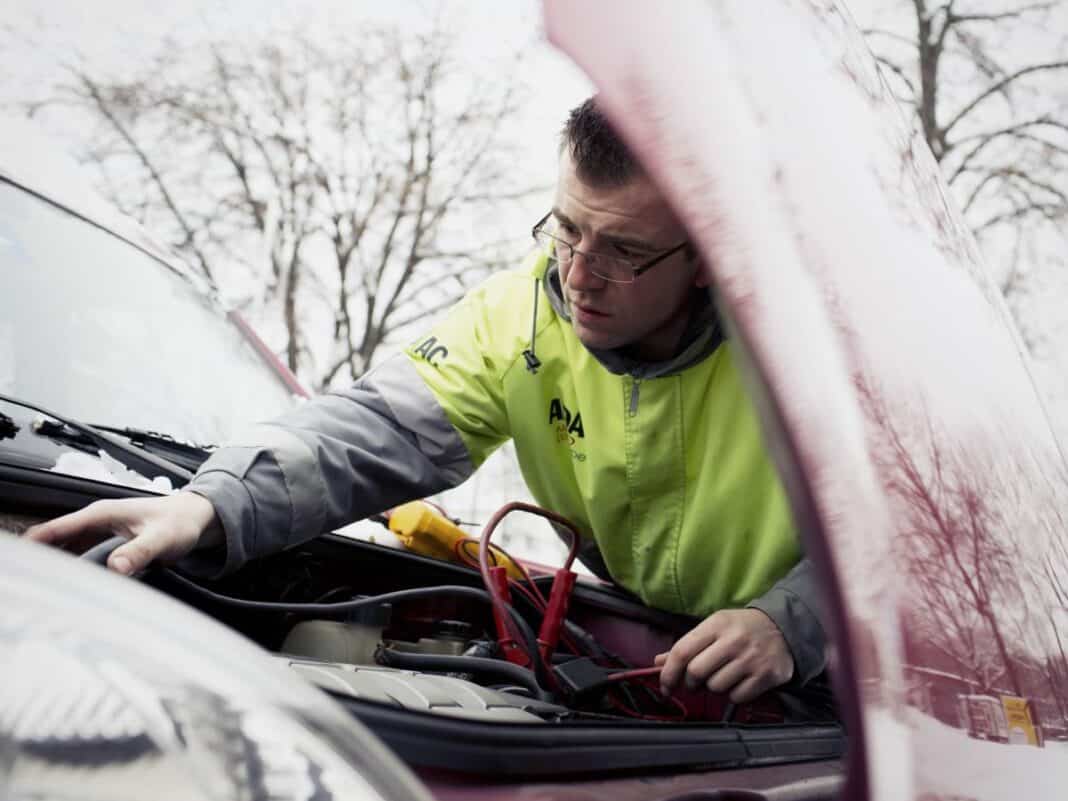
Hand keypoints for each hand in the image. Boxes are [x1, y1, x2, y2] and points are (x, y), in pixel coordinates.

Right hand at [23, 491, 220, 575]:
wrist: (197, 516)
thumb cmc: (180, 523)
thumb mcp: (162, 538)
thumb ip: (139, 552)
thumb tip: (116, 567)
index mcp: (102, 514)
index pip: (58, 528)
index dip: (35, 543)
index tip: (19, 561)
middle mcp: (97, 519)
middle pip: (56, 538)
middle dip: (39, 556)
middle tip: (27, 582)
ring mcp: (101, 529)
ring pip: (67, 546)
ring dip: (53, 561)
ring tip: (40, 586)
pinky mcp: (107, 540)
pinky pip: (79, 551)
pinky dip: (69, 563)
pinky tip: (64, 581)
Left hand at [655, 608, 793, 702]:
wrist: (783, 628)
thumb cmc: (741, 628)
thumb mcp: (714, 627)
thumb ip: (687, 645)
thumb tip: (658, 663)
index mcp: (716, 624)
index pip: (683, 651)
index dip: (668, 672)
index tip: (665, 685)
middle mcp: (733, 641)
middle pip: (696, 672)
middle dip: (690, 682)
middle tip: (695, 682)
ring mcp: (751, 659)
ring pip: (716, 687)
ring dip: (713, 687)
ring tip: (722, 676)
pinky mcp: (766, 676)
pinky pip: (737, 697)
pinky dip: (733, 695)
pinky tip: (739, 682)